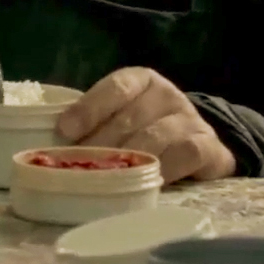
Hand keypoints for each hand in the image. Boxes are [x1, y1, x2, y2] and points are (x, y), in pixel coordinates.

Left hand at [55, 67, 236, 183]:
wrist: (199, 145)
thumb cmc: (146, 131)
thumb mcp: (122, 119)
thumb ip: (96, 125)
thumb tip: (54, 143)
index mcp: (142, 80)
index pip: (116, 87)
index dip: (89, 108)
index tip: (65, 131)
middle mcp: (167, 94)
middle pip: (130, 117)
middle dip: (100, 144)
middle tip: (78, 167)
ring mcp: (190, 119)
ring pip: (155, 136)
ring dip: (128, 159)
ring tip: (106, 179)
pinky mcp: (209, 146)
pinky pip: (185, 155)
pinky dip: (163, 169)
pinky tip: (147, 183)